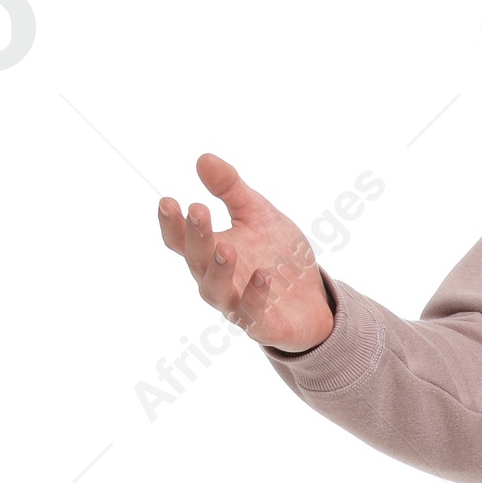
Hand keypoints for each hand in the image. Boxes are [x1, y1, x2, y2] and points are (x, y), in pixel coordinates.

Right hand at [156, 152, 334, 352]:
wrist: (313, 298)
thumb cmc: (278, 255)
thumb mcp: (258, 214)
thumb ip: (231, 190)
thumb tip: (203, 158)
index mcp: (210, 252)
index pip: (181, 240)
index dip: (171, 223)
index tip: (168, 201)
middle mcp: (217, 279)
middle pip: (196, 260)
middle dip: (196, 236)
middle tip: (198, 209)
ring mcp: (236, 303)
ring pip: (215, 291)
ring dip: (218, 270)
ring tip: (226, 247)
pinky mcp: (260, 324)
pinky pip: (252, 314)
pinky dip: (255, 296)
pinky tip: (264, 275)